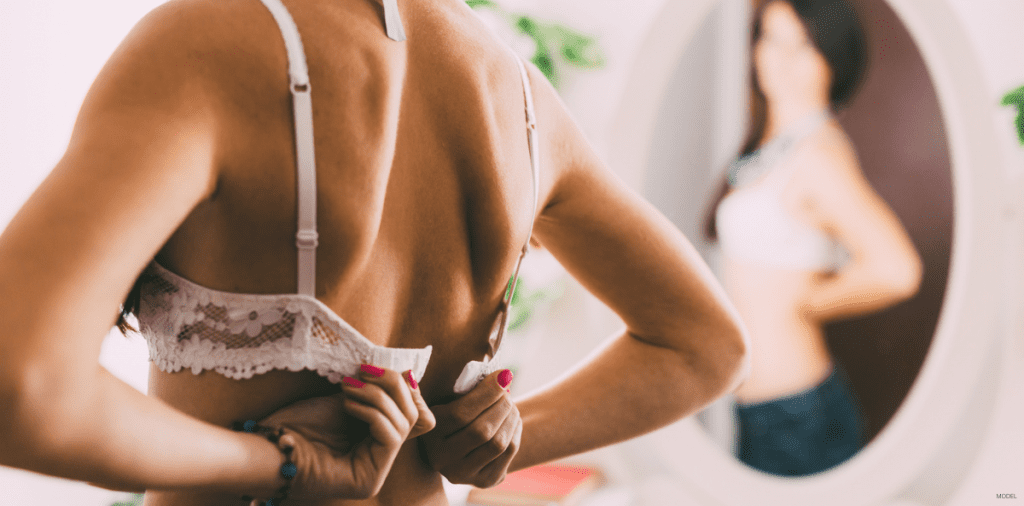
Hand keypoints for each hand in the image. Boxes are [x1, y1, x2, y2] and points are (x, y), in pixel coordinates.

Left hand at [257, 366, 434, 499]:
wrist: (269, 444)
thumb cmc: (299, 422)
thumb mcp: (347, 399)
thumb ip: (376, 392)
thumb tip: (409, 374)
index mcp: (376, 439)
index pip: (413, 412)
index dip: (405, 387)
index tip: (378, 368)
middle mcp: (379, 457)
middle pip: (415, 416)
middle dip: (392, 386)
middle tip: (363, 371)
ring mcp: (376, 471)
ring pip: (405, 423)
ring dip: (376, 396)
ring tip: (348, 388)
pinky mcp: (370, 479)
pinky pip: (391, 437)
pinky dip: (372, 413)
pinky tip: (347, 405)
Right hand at [419, 369, 521, 487]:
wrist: (461, 445)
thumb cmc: (457, 411)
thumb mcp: (451, 398)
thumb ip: (467, 387)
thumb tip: (503, 376)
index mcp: (429, 435)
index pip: (460, 415)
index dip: (486, 393)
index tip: (502, 376)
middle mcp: (441, 460)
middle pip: (481, 432)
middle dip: (501, 406)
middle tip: (507, 391)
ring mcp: (463, 474)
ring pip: (498, 444)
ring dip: (510, 418)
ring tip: (510, 404)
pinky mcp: (484, 481)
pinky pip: (508, 453)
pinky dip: (515, 431)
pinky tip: (513, 419)